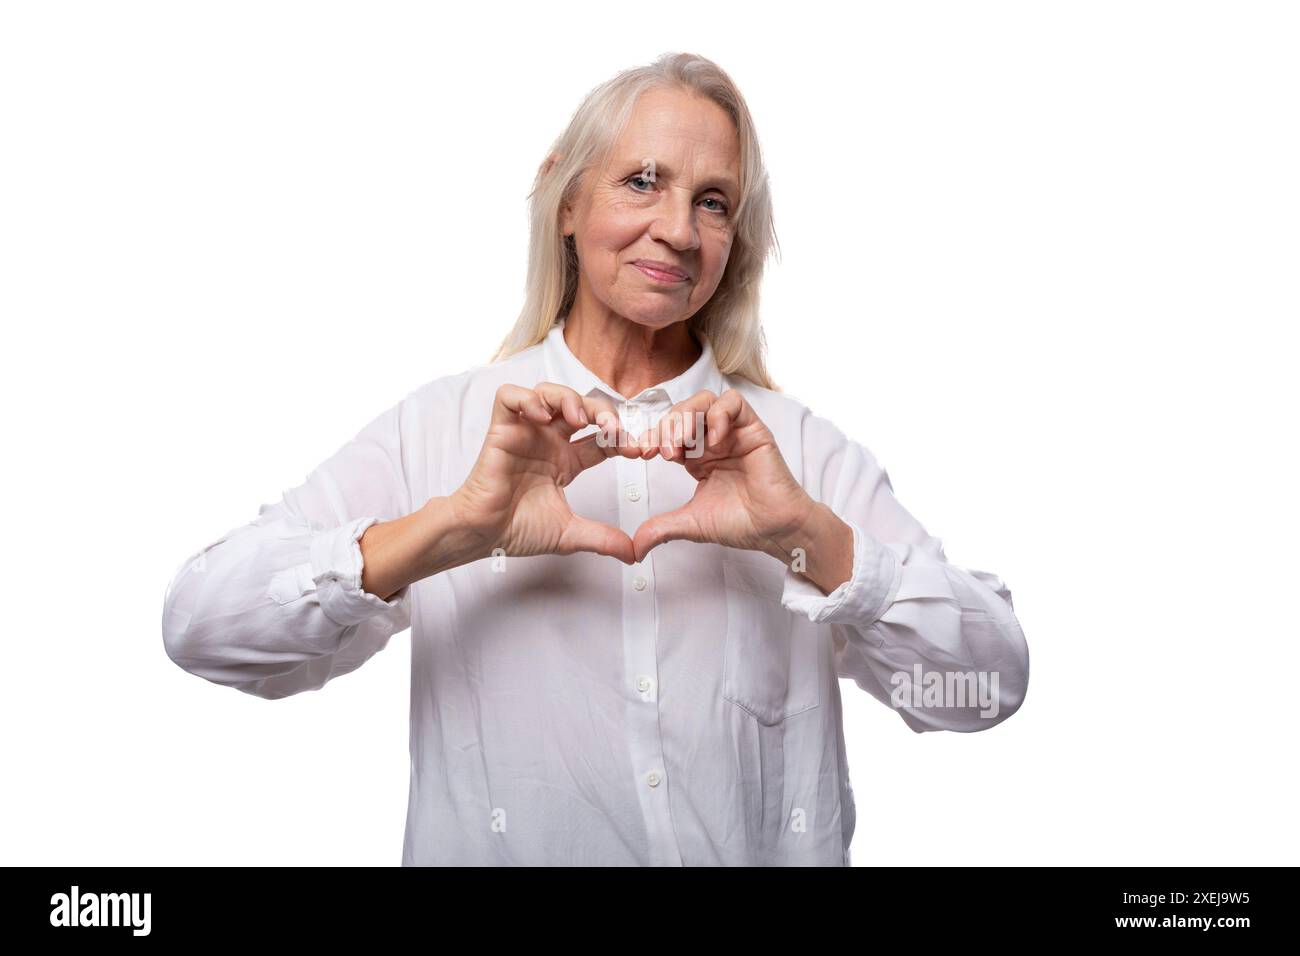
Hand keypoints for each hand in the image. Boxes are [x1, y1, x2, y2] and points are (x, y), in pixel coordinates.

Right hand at [452, 382, 643, 563]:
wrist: (484, 534)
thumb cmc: (517, 529)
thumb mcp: (570, 534)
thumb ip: (603, 539)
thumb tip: (634, 553)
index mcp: (566, 460)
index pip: (601, 436)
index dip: (621, 437)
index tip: (637, 450)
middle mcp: (549, 441)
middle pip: (581, 406)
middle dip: (601, 410)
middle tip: (612, 427)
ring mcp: (526, 432)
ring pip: (549, 393)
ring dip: (568, 398)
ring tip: (577, 419)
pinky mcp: (502, 430)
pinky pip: (509, 397)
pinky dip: (527, 398)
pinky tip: (542, 417)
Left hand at [629, 388, 820, 562]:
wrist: (772, 529)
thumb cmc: (740, 523)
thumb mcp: (690, 523)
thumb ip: (661, 529)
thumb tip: (635, 548)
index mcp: (697, 457)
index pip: (668, 433)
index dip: (653, 437)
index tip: (643, 453)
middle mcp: (713, 441)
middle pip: (682, 412)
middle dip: (667, 427)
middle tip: (664, 452)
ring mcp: (733, 432)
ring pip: (704, 401)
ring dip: (688, 417)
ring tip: (684, 444)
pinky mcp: (753, 429)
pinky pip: (734, 402)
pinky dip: (719, 415)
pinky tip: (715, 442)